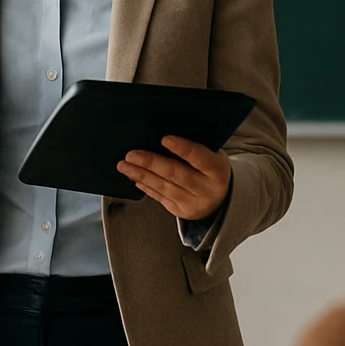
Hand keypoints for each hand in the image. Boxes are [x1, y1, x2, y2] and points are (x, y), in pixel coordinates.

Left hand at [117, 136, 231, 220]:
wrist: (220, 199)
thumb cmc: (210, 168)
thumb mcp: (211, 155)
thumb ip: (195, 147)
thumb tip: (162, 134)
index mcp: (218, 170)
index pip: (200, 158)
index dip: (183, 148)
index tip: (164, 138)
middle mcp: (207, 189)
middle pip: (176, 174)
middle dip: (151, 163)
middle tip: (131, 154)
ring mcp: (193, 203)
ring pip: (164, 187)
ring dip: (141, 175)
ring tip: (124, 165)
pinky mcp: (180, 211)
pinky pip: (160, 197)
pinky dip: (145, 186)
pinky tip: (134, 177)